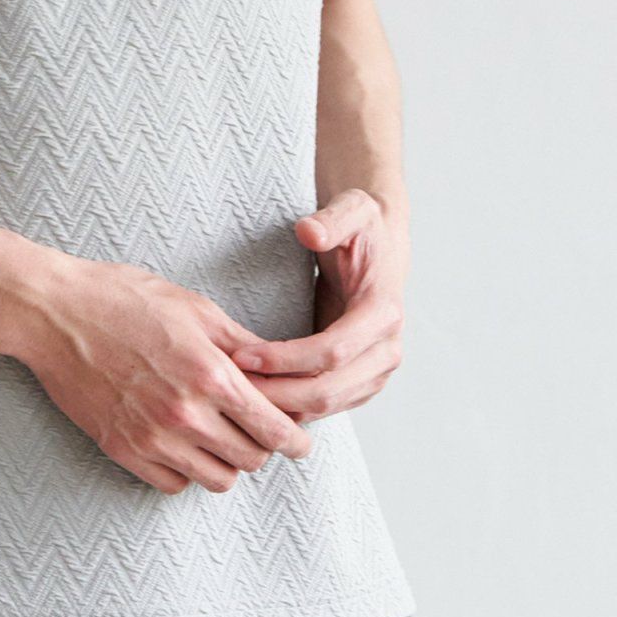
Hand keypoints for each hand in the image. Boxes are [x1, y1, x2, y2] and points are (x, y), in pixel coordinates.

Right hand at [15, 253, 315, 494]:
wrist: (54, 313)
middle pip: (252, 459)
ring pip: (218, 479)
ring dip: (227, 462)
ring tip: (220, 435)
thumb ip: (241, 344)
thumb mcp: (193, 307)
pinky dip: (188, 470)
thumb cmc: (122, 298)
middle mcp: (185, 414)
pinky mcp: (123, 450)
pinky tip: (184, 443)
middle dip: (262, 445)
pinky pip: (175, 485)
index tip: (300, 441)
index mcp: (210, 374)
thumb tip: (280, 370)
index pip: (275, 430)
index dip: (296, 440)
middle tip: (255, 426)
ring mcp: (152, 438)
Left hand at [229, 189, 407, 421]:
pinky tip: (258, 398)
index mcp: (383, 311)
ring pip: (328, 405)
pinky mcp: (363, 380)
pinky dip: (293, 406)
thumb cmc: (361, 227)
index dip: (286, 359)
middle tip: (229, 385)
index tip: (242, 355)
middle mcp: (387, 349)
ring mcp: (378, 370)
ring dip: (282, 405)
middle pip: (329, 389)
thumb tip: (309, 231)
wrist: (379, 245)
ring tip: (236, 394)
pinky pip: (327, 405)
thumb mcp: (351, 210)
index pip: (332, 350)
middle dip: (277, 392)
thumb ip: (331, 219)